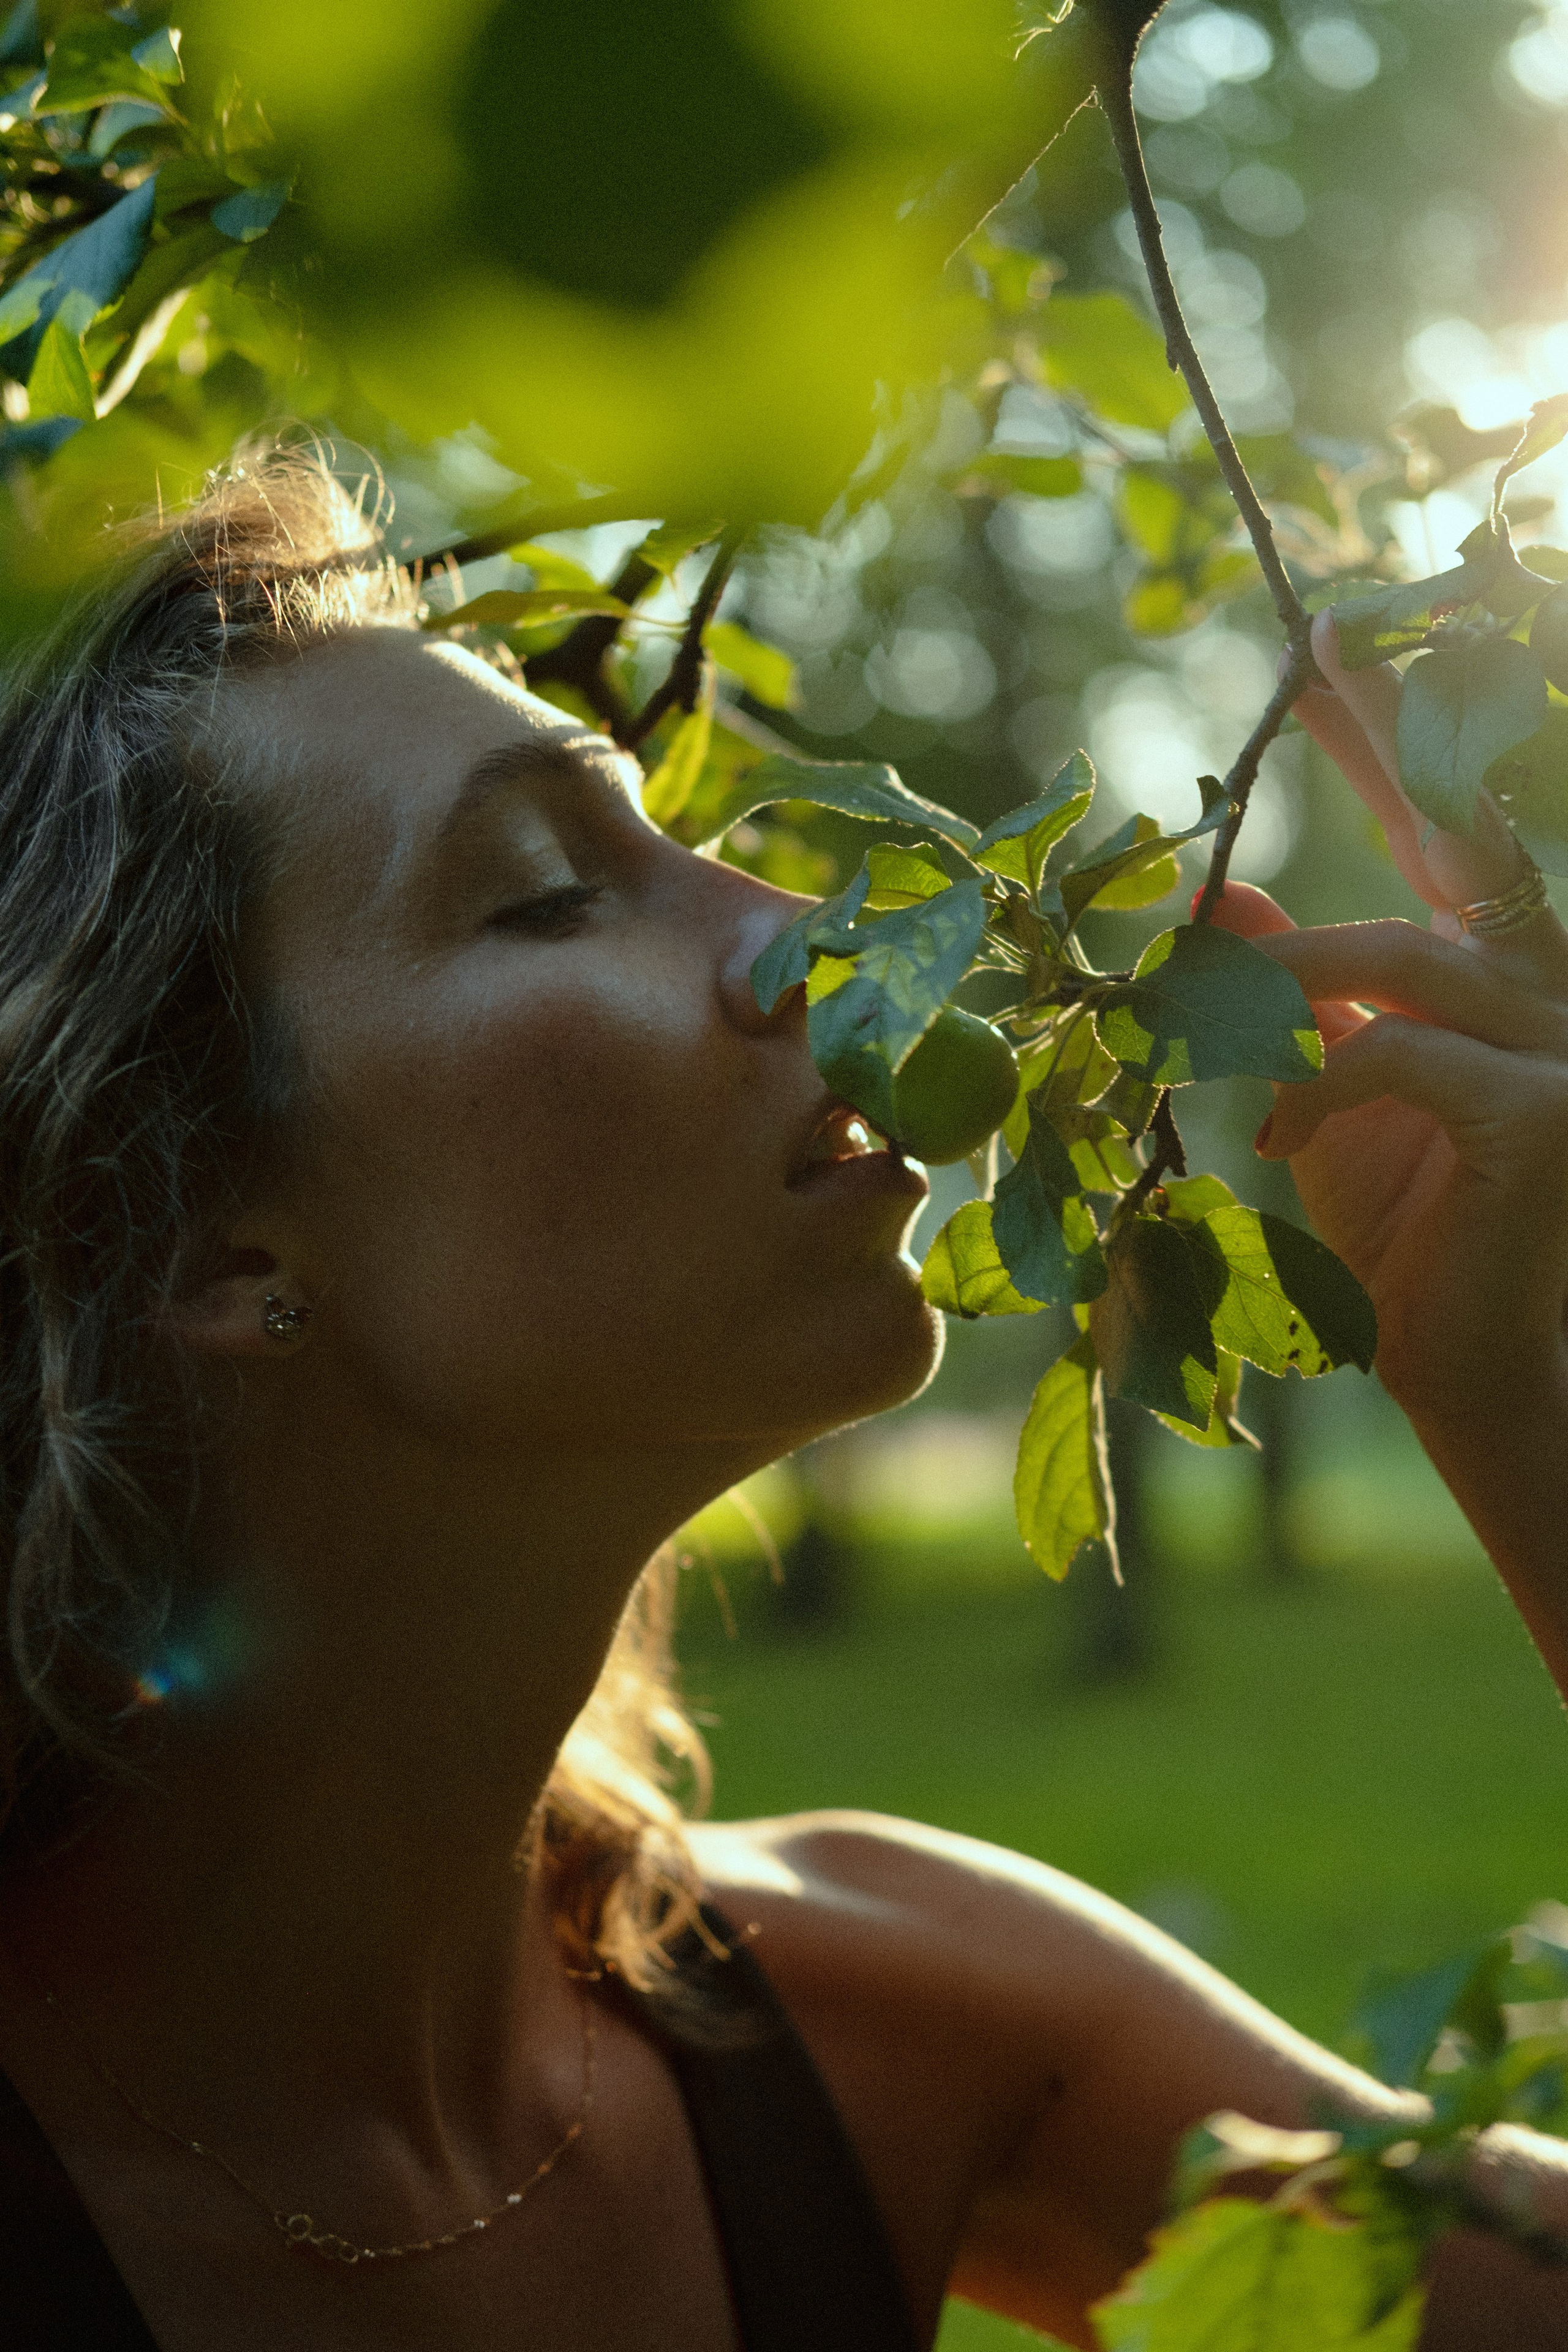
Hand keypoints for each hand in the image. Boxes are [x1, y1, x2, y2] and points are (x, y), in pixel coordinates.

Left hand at [1209, 612, 1567, 1432]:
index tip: (1332, 635)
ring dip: (1284, 981)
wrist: (1474, 1371)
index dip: (1391, 733)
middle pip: (1463, 832)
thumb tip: (1220, 895)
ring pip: (1401, 954)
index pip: (1444, 827)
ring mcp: (1566, 1042)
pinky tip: (1276, 1141)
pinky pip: (1401, 1055)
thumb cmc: (1408, 1235)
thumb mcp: (1329, 1093)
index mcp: (1501, 972)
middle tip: (1322, 637)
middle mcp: (1550, 983)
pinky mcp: (1549, 1113)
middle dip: (1394, 729)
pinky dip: (1316, 1087)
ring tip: (1202, 1030)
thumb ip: (1292, 990)